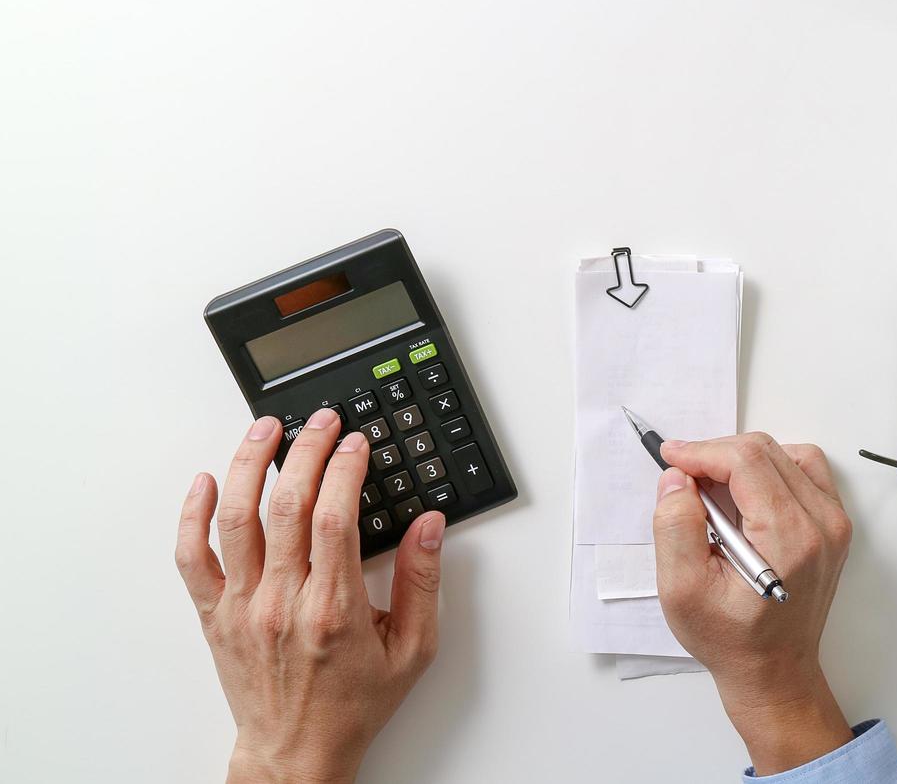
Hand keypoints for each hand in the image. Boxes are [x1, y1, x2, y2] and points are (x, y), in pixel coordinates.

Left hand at [174, 409, 445, 782]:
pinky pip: (191, 556)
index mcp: (334, 610)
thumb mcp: (414, 649)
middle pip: (287, 505)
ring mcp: (243, 606)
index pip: (335, 518)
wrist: (297, 753)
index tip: (356, 443)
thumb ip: (424, 582)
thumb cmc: (353, 704)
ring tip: (264, 429)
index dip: (345, 469)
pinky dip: (192, 514)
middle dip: (305, 450)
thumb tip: (430, 526)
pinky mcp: (215, 614)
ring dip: (248, 464)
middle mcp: (282, 603)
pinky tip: (206, 481)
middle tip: (321, 421)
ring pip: (236, 518)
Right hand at [652, 433, 854, 775]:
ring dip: (744, 458)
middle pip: (765, 452)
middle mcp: (821, 524)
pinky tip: (746, 491)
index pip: (746, 461)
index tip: (671, 458)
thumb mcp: (683, 591)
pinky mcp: (833, 525)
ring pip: (787, 454)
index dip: (702, 451)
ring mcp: (834, 523)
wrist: (774, 671)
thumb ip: (676, 527)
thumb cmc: (731, 640)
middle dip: (717, 453)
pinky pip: (805, 470)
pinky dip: (771, 468)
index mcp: (789, 538)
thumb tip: (678, 477)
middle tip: (684, 476)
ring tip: (713, 483)